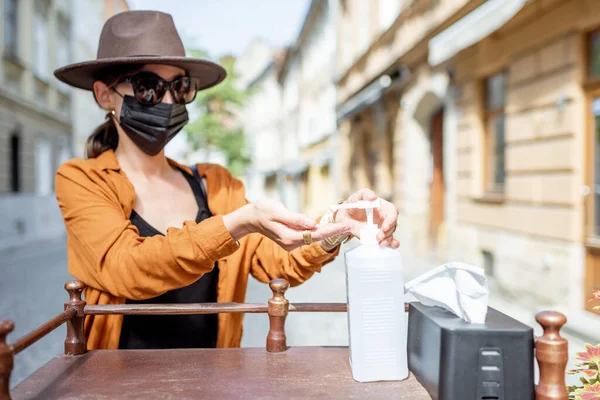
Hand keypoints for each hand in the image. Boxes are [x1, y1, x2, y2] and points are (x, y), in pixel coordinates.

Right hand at [223, 200, 351, 251]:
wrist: (250, 218)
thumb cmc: (262, 211)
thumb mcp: (278, 211)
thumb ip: (295, 219)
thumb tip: (312, 224)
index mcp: (288, 237)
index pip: (314, 234)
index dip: (330, 230)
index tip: (343, 226)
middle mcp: (291, 243)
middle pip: (316, 237)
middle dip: (333, 232)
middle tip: (349, 226)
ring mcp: (291, 243)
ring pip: (313, 237)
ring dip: (327, 232)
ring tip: (343, 226)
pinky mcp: (291, 239)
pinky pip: (308, 236)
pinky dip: (318, 231)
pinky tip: (329, 227)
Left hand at [335, 188, 399, 247]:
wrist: (346, 217)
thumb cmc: (354, 204)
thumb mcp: (358, 196)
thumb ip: (365, 193)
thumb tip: (372, 197)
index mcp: (383, 207)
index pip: (392, 212)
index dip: (391, 220)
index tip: (385, 227)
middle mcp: (385, 218)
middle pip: (393, 225)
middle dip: (387, 232)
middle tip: (378, 236)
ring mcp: (382, 228)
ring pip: (390, 235)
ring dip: (387, 240)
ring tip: (379, 242)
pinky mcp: (378, 237)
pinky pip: (388, 241)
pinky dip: (391, 244)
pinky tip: (390, 245)